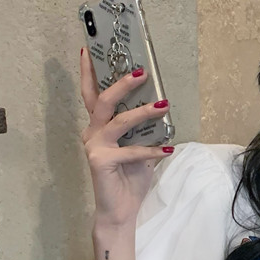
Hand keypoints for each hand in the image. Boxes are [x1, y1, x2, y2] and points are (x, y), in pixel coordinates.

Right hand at [80, 47, 172, 226]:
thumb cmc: (129, 179)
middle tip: (142, 72)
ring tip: (164, 105)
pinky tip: (168, 150)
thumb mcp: (140, 149)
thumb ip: (144, 131)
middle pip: (102, 100)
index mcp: (99, 127)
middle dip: (121, 83)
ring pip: (118, 121)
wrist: (121, 210)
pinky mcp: (100, 161)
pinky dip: (152, 150)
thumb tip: (161, 108)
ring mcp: (94, 147)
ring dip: (143, 112)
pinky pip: (131, 151)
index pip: (92, 95)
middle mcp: (92, 133)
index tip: (90, 50)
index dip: (90, 72)